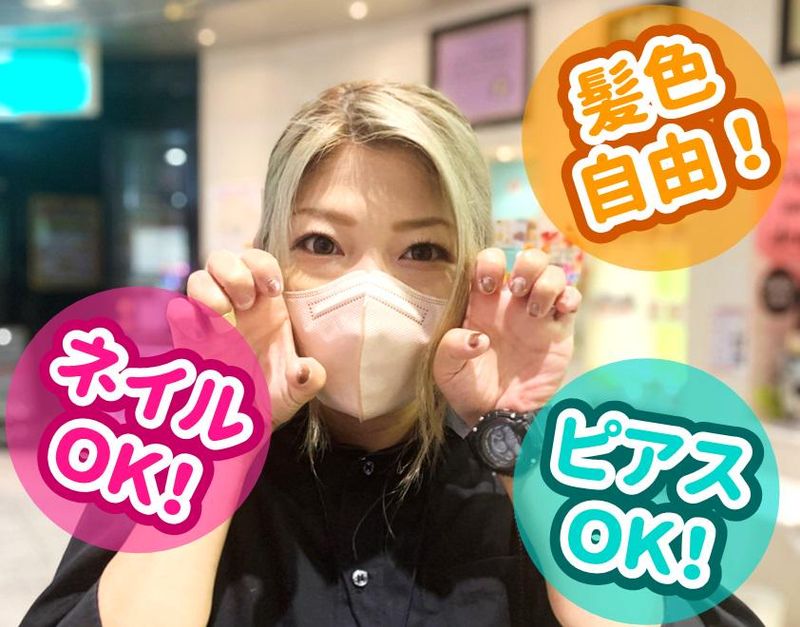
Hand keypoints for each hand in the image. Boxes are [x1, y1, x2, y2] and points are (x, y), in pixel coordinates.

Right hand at [167, 249, 326, 427]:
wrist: (241, 424)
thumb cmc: (270, 397)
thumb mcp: (295, 390)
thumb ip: (307, 379)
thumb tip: (306, 371)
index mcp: (265, 306)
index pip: (258, 262)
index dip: (263, 265)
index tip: (273, 290)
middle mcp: (235, 306)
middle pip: (223, 259)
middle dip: (235, 272)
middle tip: (246, 303)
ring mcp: (208, 320)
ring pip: (199, 278)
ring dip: (210, 292)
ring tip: (225, 322)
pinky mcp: (187, 339)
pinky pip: (177, 311)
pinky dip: (186, 316)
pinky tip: (203, 335)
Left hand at [433, 247, 581, 426]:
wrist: (494, 414)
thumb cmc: (467, 387)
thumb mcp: (446, 370)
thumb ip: (451, 348)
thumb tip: (476, 337)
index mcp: (482, 302)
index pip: (490, 261)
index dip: (491, 262)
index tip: (489, 285)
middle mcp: (512, 302)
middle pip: (530, 258)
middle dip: (528, 265)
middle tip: (517, 290)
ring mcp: (538, 314)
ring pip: (554, 273)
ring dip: (548, 281)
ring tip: (534, 310)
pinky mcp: (559, 330)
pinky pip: (573, 299)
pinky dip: (570, 296)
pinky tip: (557, 312)